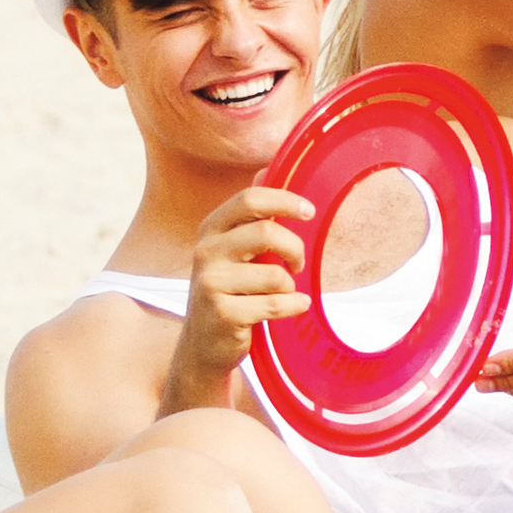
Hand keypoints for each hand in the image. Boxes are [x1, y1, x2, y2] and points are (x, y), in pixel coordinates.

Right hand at [173, 185, 312, 404]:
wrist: (203, 345)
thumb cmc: (229, 290)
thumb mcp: (234, 249)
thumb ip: (251, 216)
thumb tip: (267, 168)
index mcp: (212, 229)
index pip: (249, 199)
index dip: (284, 200)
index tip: (308, 211)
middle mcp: (205, 251)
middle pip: (266, 233)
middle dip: (294, 248)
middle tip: (298, 263)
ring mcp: (210, 283)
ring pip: (275, 274)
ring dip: (290, 285)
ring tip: (282, 293)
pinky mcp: (222, 313)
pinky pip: (275, 304)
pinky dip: (292, 306)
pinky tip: (293, 307)